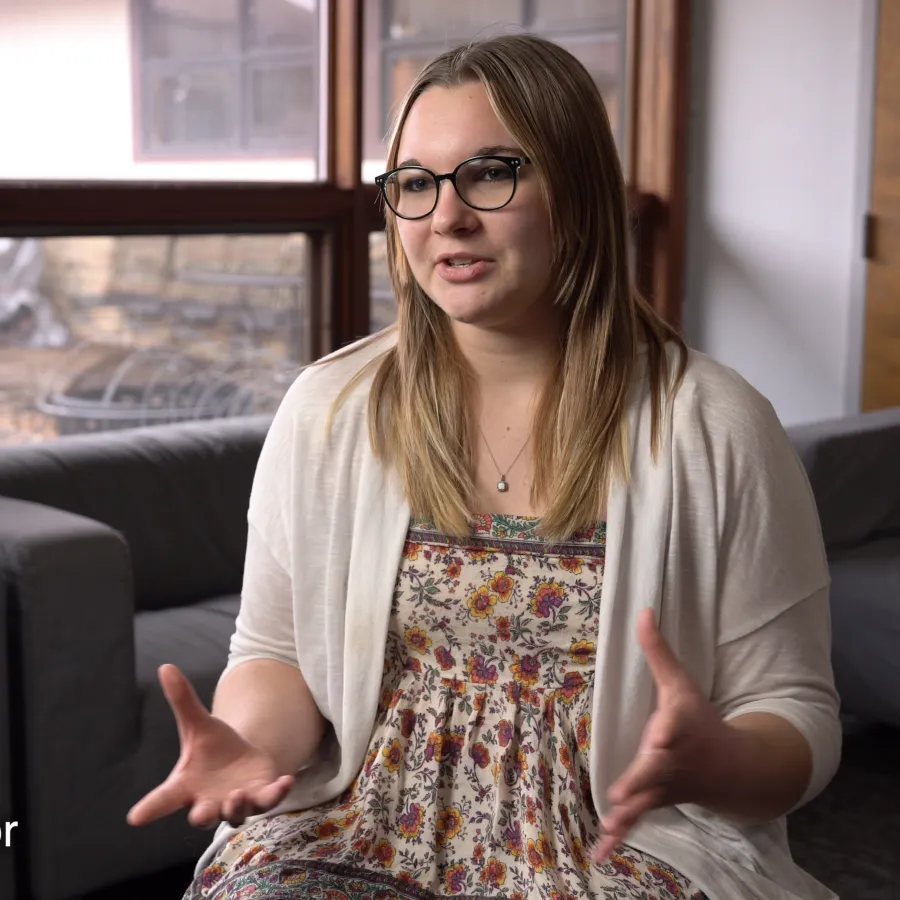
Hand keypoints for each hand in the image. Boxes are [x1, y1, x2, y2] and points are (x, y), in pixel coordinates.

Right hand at [127, 664, 294, 829]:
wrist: (241, 761)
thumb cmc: (212, 747)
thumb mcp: (198, 723)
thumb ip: (182, 700)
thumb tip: (166, 667)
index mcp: (186, 785)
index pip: (163, 799)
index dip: (150, 808)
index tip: (135, 817)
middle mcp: (208, 801)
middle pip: (202, 816)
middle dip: (202, 816)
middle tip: (200, 814)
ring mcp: (236, 803)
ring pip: (235, 813)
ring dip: (236, 807)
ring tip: (237, 794)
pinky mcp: (261, 796)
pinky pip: (269, 800)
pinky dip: (277, 793)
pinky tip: (287, 780)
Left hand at [591, 609, 734, 862]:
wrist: (731, 768)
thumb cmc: (699, 719)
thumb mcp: (680, 683)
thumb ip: (657, 651)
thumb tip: (640, 610)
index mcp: (677, 728)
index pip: (673, 729)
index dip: (667, 732)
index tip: (660, 734)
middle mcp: (671, 761)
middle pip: (654, 771)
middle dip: (640, 781)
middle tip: (622, 793)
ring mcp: (663, 786)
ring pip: (642, 803)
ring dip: (625, 817)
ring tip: (607, 833)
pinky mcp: (653, 802)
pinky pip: (635, 821)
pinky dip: (619, 839)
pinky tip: (600, 855)